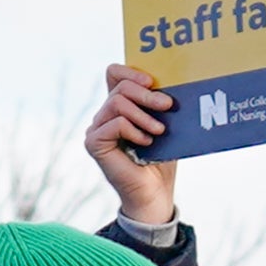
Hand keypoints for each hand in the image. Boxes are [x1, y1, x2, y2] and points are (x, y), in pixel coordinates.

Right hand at [85, 63, 181, 230]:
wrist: (155, 193)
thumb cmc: (161, 160)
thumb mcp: (164, 125)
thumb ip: (159, 105)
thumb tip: (171, 83)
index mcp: (119, 108)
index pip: (114, 74)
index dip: (131, 72)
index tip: (153, 82)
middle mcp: (104, 116)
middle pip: (120, 87)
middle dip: (146, 94)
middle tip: (168, 105)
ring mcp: (96, 129)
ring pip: (116, 103)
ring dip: (143, 115)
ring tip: (160, 130)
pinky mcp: (94, 144)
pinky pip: (114, 124)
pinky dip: (134, 130)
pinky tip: (146, 142)